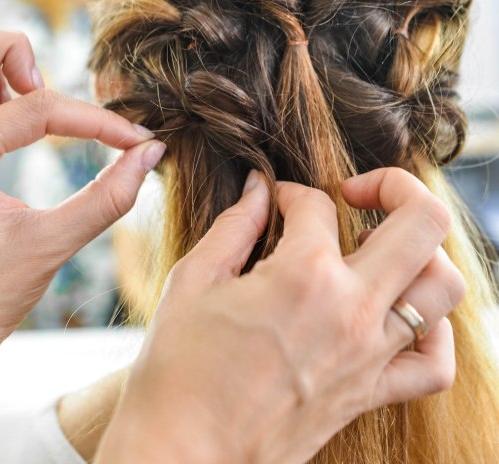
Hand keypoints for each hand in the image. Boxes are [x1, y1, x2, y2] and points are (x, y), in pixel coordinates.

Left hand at [0, 31, 165, 342]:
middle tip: (44, 94)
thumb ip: (106, 199)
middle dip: (21, 58)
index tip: (136, 139)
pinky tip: (13, 118)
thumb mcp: (47, 248)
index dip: (98, 122)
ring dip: (6, 69)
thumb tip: (150, 155)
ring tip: (29, 101)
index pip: (37, 111)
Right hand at [95, 168, 464, 463]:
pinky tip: (400, 313)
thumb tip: (258, 188)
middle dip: (394, 186)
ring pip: (444, 286)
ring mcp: (370, 356)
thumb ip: (234, 225)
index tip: (276, 201)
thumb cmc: (178, 369)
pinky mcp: (370, 394)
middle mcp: (352, 310)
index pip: (318, 204)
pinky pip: (434, 364)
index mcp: (303, 276)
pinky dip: (434, 330)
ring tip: (380, 249)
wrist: (183, 455)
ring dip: (423, 252)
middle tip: (357, 191)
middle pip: (422, 222)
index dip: (291, 192)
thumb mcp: (194, 280)